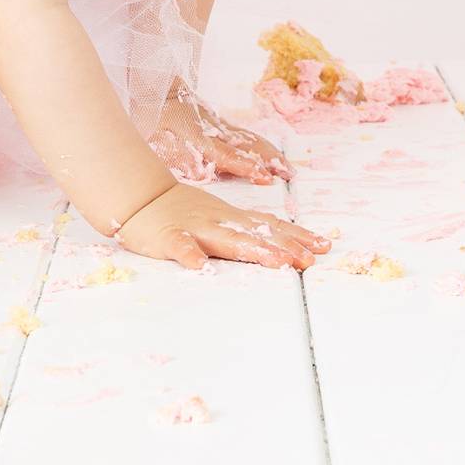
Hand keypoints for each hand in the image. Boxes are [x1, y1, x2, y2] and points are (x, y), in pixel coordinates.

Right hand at [115, 182, 332, 269]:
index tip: (324, 246)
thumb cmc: (181, 212)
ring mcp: (195, 228)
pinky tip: (199, 266)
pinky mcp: (169, 237)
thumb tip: (282, 242)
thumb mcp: (218, 217)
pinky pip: (180, 246)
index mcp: (231, 219)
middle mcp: (219, 222)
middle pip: (256, 234)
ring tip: (278, 263)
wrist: (140, 198)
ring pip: (227, 239)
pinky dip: (189, 254)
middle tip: (310, 260)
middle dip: (284, 247)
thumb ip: (245, 228)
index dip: (296, 236)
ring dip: (253, 249)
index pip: (269, 226)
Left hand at [148, 87, 290, 184]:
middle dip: (269, 161)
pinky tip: (270, 155)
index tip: (265, 176)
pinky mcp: (219, 123)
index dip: (246, 165)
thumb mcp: (158, 137)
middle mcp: (213, 130)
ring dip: (270, 155)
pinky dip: (261, 147)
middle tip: (289, 175)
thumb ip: (179, 157)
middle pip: (247, 146)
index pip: (227, 154)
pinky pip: (244, 135)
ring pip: (250, 139)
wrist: (155, 85)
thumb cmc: (153, 115)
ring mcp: (219, 125)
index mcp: (198, 135)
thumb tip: (199, 173)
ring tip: (287, 170)